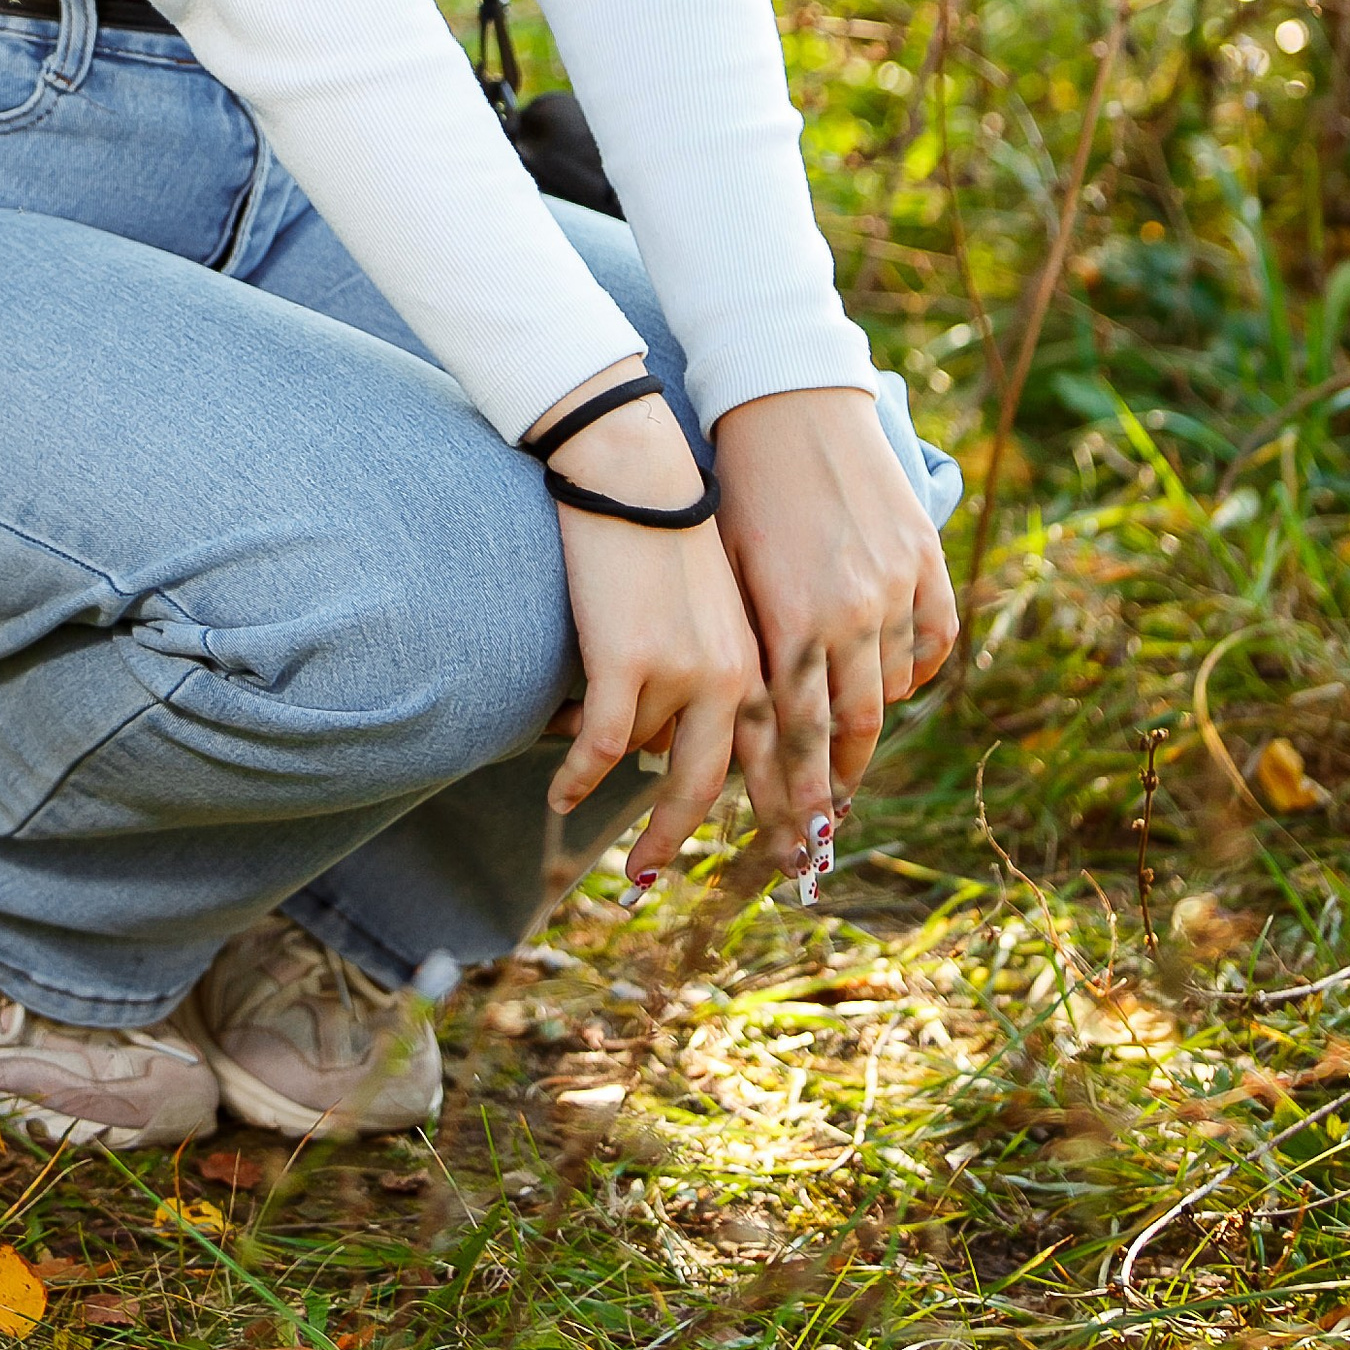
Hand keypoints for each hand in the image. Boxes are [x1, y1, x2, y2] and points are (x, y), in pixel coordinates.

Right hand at [526, 361, 762, 888]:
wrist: (634, 471)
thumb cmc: (666, 533)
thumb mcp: (712, 608)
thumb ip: (715, 674)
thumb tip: (672, 751)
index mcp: (760, 661)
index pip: (780, 759)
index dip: (784, 814)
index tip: (789, 859)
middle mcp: (732, 677)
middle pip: (715, 786)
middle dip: (679, 838)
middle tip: (652, 878)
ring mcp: (681, 673)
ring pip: (645, 758)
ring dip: (610, 779)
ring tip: (581, 802)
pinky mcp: (627, 664)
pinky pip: (605, 749)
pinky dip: (579, 778)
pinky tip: (561, 796)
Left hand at [707, 386, 956, 873]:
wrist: (788, 400)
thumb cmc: (736, 486)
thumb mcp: (727, 572)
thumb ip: (745, 646)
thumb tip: (739, 724)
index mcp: (790, 620)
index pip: (796, 736)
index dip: (793, 797)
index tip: (792, 846)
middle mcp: (848, 613)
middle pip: (851, 728)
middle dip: (833, 783)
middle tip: (822, 825)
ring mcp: (894, 586)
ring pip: (893, 689)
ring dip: (868, 726)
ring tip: (846, 757)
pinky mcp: (923, 557)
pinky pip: (933, 640)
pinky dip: (914, 669)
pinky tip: (892, 682)